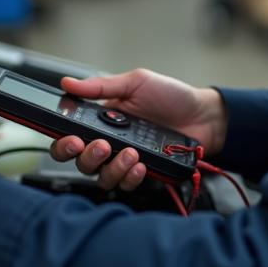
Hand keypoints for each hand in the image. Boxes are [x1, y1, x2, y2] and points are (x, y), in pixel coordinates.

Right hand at [51, 69, 226, 191]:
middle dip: (87, 157)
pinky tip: (141, 163)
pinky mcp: (144, 172)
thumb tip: (68, 83)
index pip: (70, 137)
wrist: (203, 115)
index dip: (64, 144)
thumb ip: (101, 86)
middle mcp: (110, 142)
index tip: (71, 139)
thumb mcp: (135, 82)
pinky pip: (127, 183)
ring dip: (112, 168)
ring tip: (131, 153)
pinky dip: (131, 176)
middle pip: (82, 162)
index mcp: (101, 120)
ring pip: (103, 177)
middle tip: (102, 146)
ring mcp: (126, 159)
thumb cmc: (170, 96)